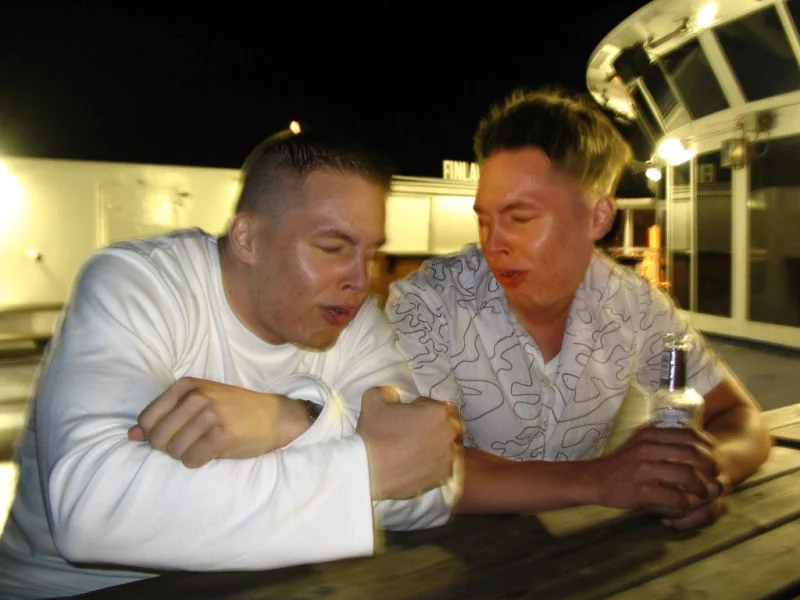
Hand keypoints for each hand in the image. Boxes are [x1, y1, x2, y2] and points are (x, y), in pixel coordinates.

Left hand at [128, 377, 310, 467]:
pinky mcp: (221, 435)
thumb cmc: (233, 411)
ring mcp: (210, 415)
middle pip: (157, 439)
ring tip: (206, 444)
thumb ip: (164, 416)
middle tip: (195, 441)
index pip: (146, 420)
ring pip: (174, 452)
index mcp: (186, 385)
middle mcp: (196, 397)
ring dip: (187, 455)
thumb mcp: (198, 404)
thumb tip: (131, 435)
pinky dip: (199, 462)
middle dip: (172, 447)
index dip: (157, 434)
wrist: (274, 417)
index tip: (178, 433)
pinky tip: (214, 452)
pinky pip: (192, 460)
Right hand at [356, 387, 461, 500]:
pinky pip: (445, 466)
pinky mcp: (444, 477)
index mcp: (438, 411)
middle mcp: (449, 433)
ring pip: (448, 447)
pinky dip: (435, 464)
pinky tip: (418, 464)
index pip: (439, 406)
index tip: (412, 416)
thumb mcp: (374, 399)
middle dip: (435, 427)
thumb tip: (395, 396)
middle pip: (448, 426)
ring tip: (416, 451)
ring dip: (437, 446)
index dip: (425, 410)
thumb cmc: (373, 433)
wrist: (368, 470)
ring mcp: (449, 457)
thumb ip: (389, 391)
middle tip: (415, 433)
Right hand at [589, 425, 721, 515]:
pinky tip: (685, 504)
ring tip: (703, 494)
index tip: (713, 458)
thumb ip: (662, 440)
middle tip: (713, 478)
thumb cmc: (621, 463)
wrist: (594, 480)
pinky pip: (674, 496)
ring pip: (687, 475)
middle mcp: (647, 447)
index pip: (690, 434)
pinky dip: (686, 502)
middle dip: (710, 468)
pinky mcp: (642, 489)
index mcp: (650, 433)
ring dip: (701, 487)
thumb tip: (695, 445)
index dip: (708, 447)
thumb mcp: (639, 442)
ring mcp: (644, 468)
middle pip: (693, 454)